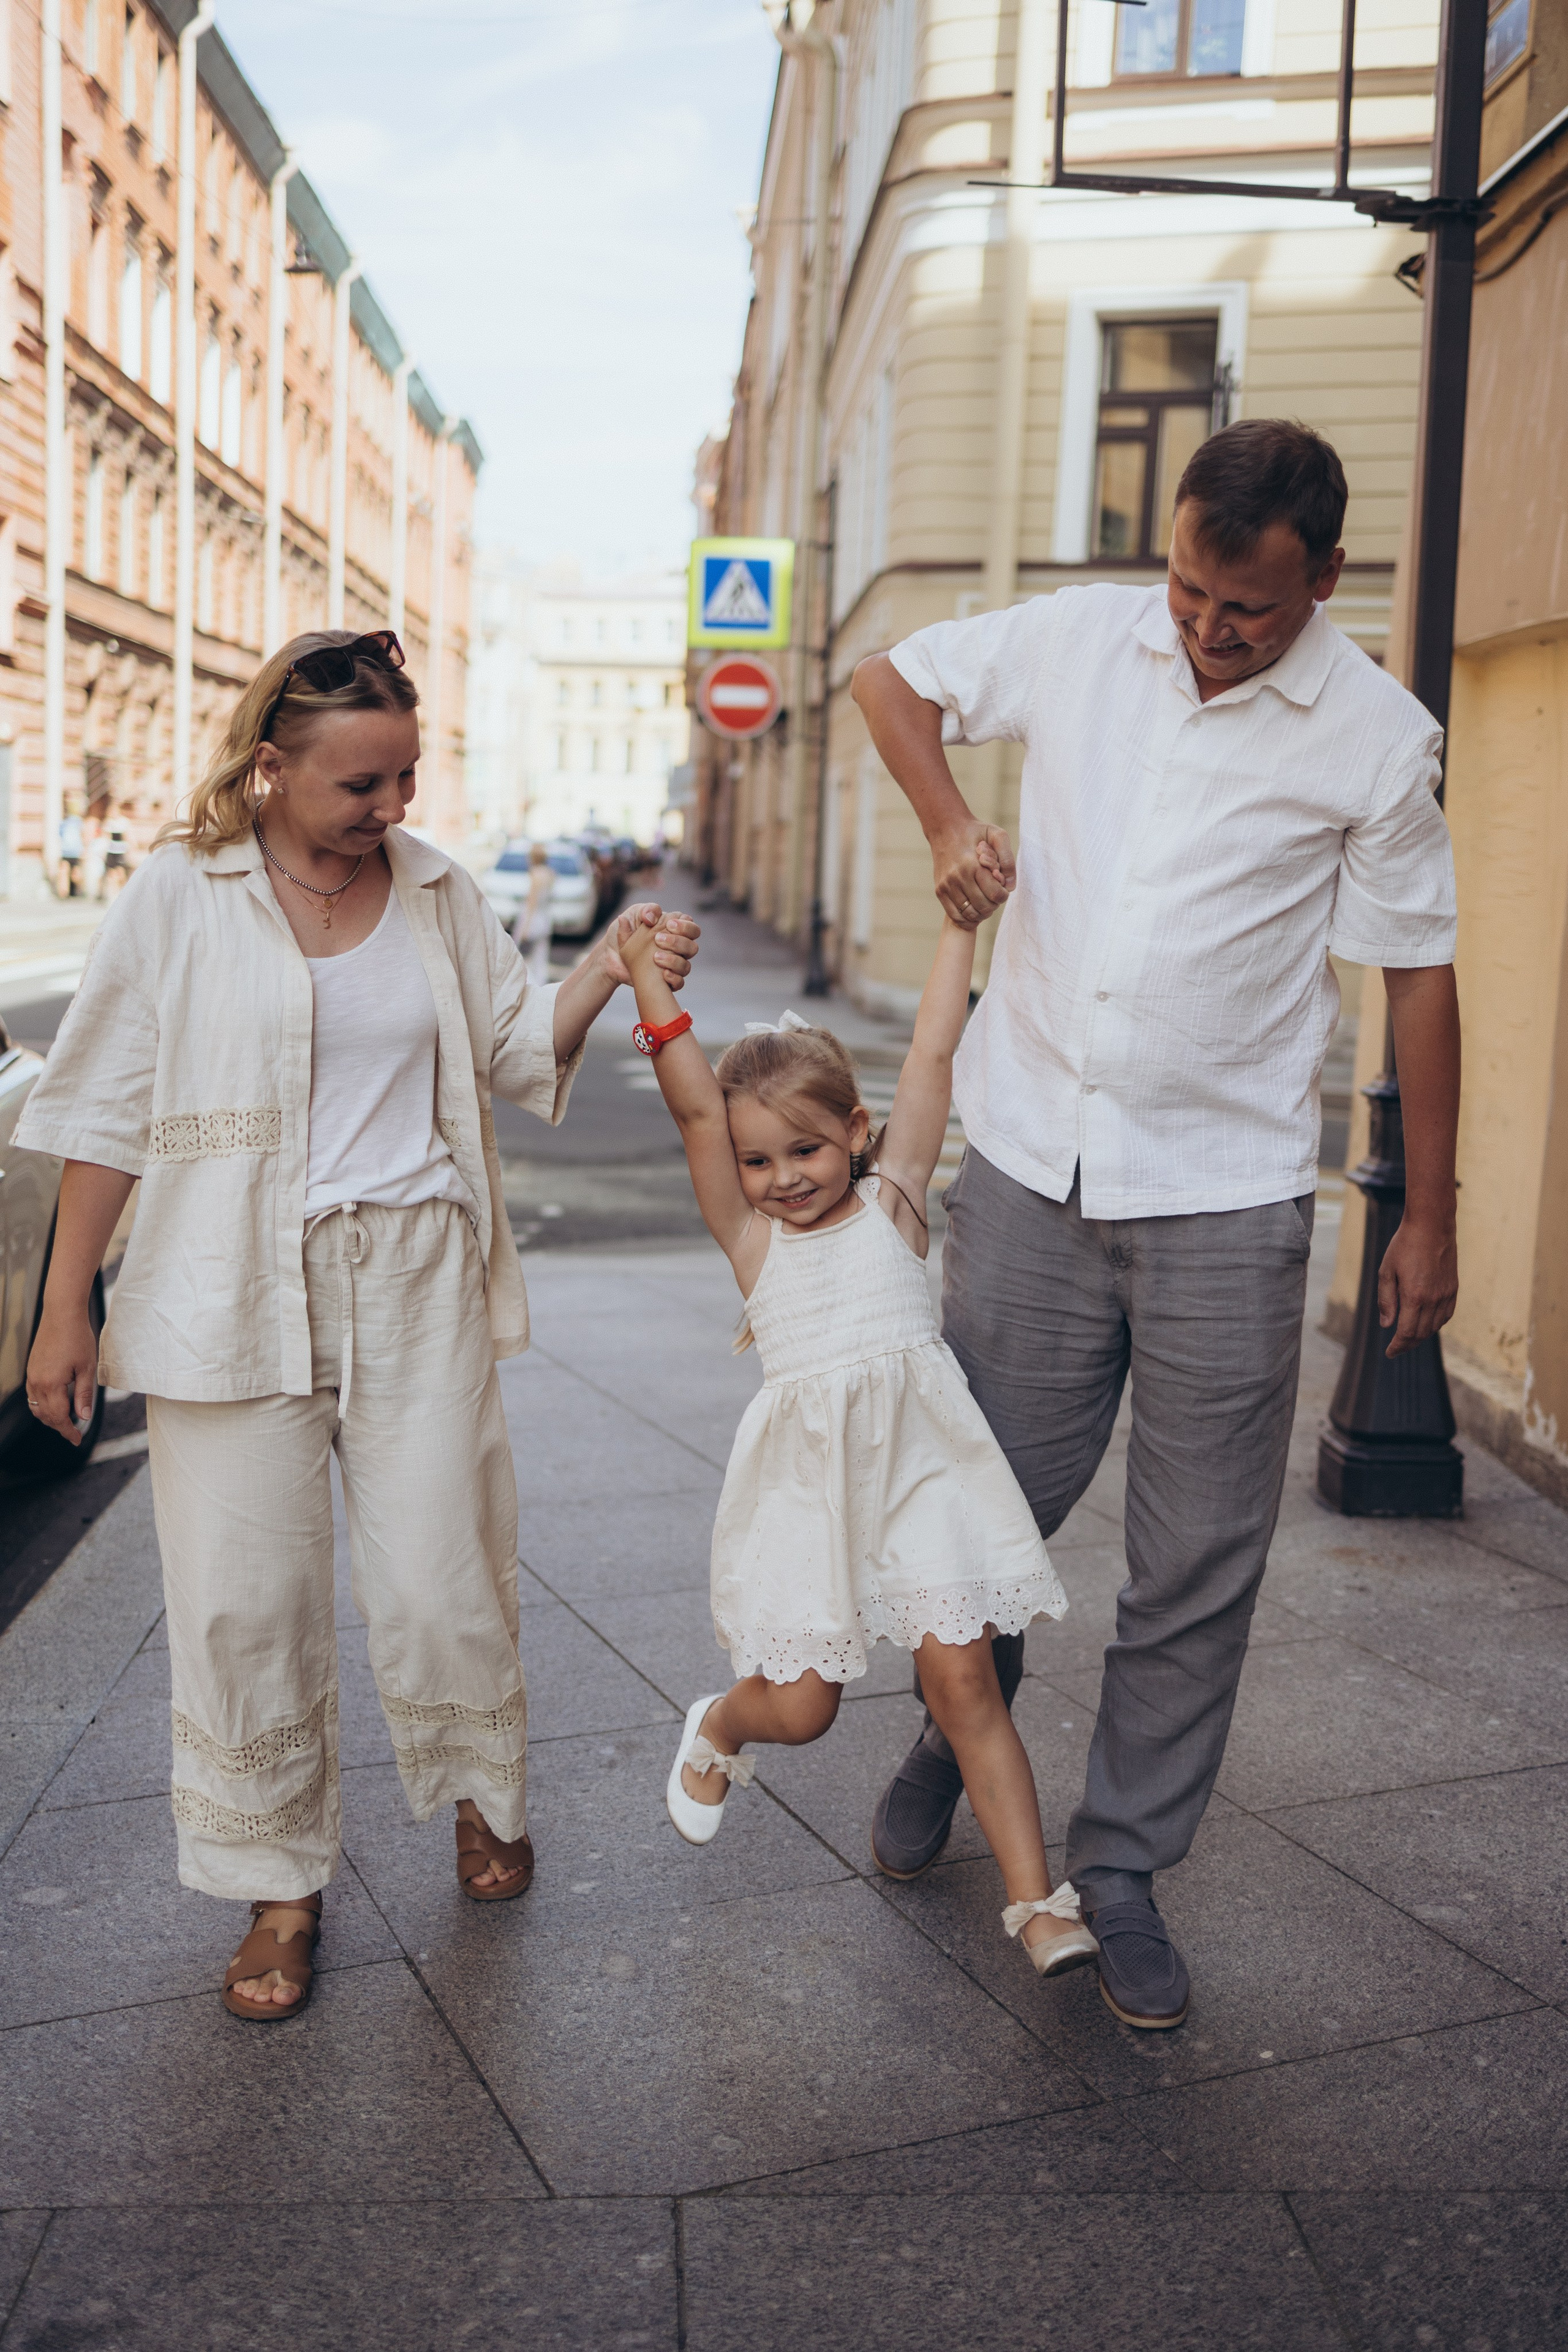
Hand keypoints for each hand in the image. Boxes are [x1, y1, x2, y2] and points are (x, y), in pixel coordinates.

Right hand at [24, 1307, 98, 1443]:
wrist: (62, 1314)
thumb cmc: (77, 1337)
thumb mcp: (87, 1368)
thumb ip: (84, 1395)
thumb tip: (84, 1416)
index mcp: (51, 1384)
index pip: (58, 1417)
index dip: (68, 1431)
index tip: (76, 1439)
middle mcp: (36, 1382)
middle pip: (45, 1415)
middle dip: (60, 1426)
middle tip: (75, 1432)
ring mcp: (31, 1375)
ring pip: (36, 1407)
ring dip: (50, 1417)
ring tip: (67, 1420)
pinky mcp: (31, 1369)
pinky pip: (33, 1395)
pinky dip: (43, 1405)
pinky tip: (56, 1403)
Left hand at [599, 904, 699, 990]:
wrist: (611, 956)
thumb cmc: (626, 933)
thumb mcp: (634, 916)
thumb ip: (647, 910)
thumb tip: (652, 917)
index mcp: (674, 932)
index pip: (691, 928)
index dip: (685, 926)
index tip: (668, 925)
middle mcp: (677, 949)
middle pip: (693, 947)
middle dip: (679, 942)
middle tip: (658, 939)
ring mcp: (673, 966)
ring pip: (686, 966)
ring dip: (673, 960)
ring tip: (655, 957)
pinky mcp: (667, 981)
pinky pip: (679, 983)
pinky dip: (673, 978)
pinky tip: (662, 973)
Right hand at [931, 822, 1014, 927]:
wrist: (946, 828)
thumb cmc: (975, 832)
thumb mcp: (997, 835)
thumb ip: (1008, 860)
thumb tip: (1010, 886)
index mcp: (973, 865)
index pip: (995, 894)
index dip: (1003, 895)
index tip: (1002, 888)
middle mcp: (958, 877)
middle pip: (984, 907)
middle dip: (994, 904)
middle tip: (994, 895)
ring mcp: (947, 885)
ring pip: (970, 914)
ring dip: (982, 913)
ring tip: (985, 901)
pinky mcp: (939, 891)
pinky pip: (955, 915)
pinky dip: (967, 917)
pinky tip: (974, 907)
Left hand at [1378, 1214, 1457, 1356]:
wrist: (1432, 1226)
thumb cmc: (1404, 1246)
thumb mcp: (1386, 1271)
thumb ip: (1386, 1300)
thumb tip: (1387, 1325)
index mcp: (1414, 1296)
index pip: (1407, 1333)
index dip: (1398, 1346)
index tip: (1389, 1353)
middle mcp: (1433, 1299)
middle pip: (1421, 1334)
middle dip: (1407, 1345)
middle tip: (1396, 1349)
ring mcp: (1446, 1294)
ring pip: (1435, 1327)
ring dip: (1421, 1336)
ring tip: (1408, 1339)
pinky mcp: (1453, 1288)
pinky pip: (1446, 1315)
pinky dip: (1436, 1325)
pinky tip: (1427, 1325)